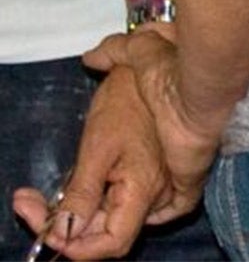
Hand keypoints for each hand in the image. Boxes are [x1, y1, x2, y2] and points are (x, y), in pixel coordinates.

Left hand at [10, 34, 214, 258]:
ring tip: (41, 195)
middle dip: (64, 225)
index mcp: (144, 190)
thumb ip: (82, 194)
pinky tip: (70, 189)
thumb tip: (64, 231)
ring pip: (108, 217)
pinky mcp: (148, 176)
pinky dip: (88, 201)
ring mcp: (155, 187)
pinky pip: (116, 202)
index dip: (77, 247)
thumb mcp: (96, 148)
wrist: (151, 70)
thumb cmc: (128, 103)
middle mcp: (155, 196)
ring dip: (72, 213)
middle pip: (106, 231)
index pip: (112, 243)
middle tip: (27, 202)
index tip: (45, 230)